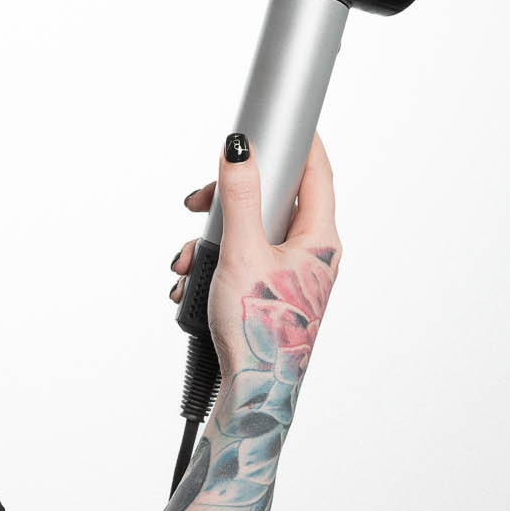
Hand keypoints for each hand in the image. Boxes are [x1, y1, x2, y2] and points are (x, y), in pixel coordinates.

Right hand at [169, 132, 341, 380]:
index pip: (316, 170)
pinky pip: (238, 258)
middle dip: (227, 199)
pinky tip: (193, 281)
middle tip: (201, 201)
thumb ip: (239, 197)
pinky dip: (212, 262)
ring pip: (248, 230)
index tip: (276, 119)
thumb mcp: (243, 253)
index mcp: (320, 237)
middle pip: (271, 199)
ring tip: (189, 260)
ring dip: (210, 237)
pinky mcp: (266, 291)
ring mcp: (288, 273)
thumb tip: (240, 149)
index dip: (298, 139)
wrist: (255, 392)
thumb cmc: (261, 330)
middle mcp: (309, 252)